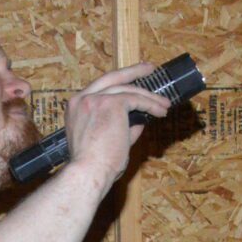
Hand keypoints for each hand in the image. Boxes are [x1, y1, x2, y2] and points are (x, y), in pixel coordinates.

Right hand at [65, 62, 171, 183]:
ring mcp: (95, 99)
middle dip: (133, 72)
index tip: (131, 80)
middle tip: (149, 69)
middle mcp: (82, 99)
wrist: (88, 172)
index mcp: (76, 108)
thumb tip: (139, 120)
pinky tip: (161, 112)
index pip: (99, 89)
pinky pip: (136, 99)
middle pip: (112, 78)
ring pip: (128, 90)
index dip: (117, 83)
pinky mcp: (111, 104)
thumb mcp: (105, 141)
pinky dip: (151, 105)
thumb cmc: (94, 165)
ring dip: (149, 97)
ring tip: (164, 103)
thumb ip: (122, 128)